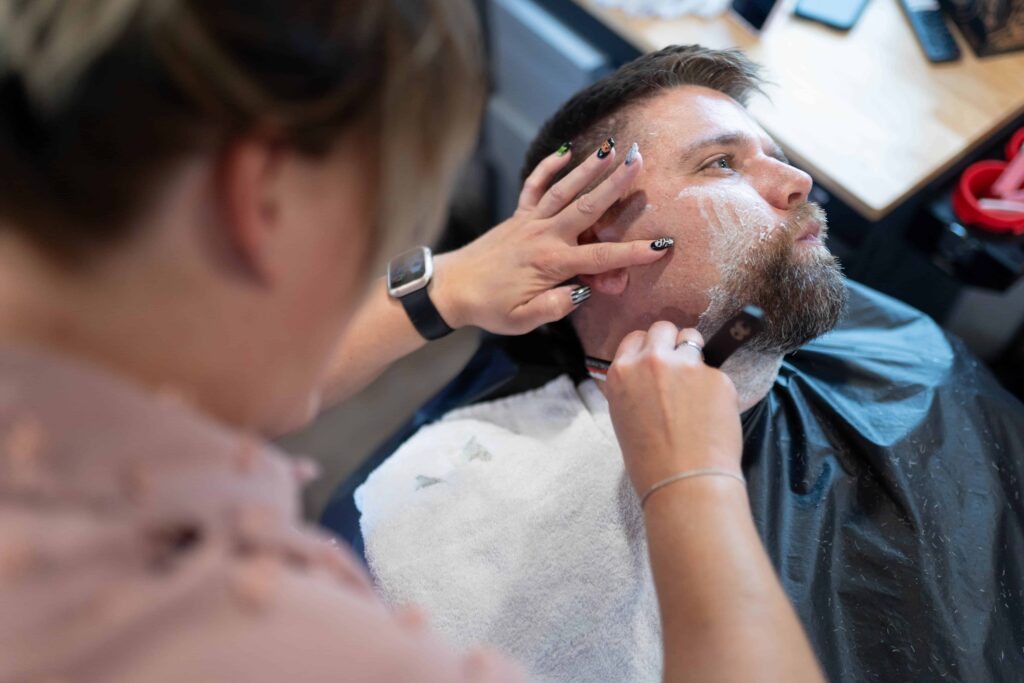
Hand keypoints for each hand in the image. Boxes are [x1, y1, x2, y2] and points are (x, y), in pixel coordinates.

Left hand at [432, 141, 670, 334]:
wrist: (451, 288)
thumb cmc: (489, 308)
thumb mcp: (523, 321)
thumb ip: (555, 308)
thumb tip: (582, 294)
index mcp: (552, 264)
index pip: (601, 259)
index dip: (633, 254)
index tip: (661, 247)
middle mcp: (544, 236)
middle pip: (587, 208)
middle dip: (615, 184)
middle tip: (638, 160)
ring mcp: (530, 222)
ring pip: (565, 190)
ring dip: (589, 168)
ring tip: (611, 147)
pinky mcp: (518, 216)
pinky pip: (534, 186)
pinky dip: (548, 168)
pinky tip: (565, 151)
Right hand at [604, 323, 742, 495]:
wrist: (684, 482)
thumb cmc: (651, 462)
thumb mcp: (625, 418)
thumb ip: (635, 388)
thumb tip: (654, 376)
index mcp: (621, 373)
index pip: (635, 338)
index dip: (649, 348)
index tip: (659, 360)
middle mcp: (650, 362)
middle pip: (663, 328)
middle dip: (673, 343)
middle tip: (681, 367)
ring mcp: (685, 366)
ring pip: (693, 338)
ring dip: (696, 355)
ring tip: (698, 387)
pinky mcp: (716, 376)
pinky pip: (716, 370)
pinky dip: (716, 386)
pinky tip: (713, 413)